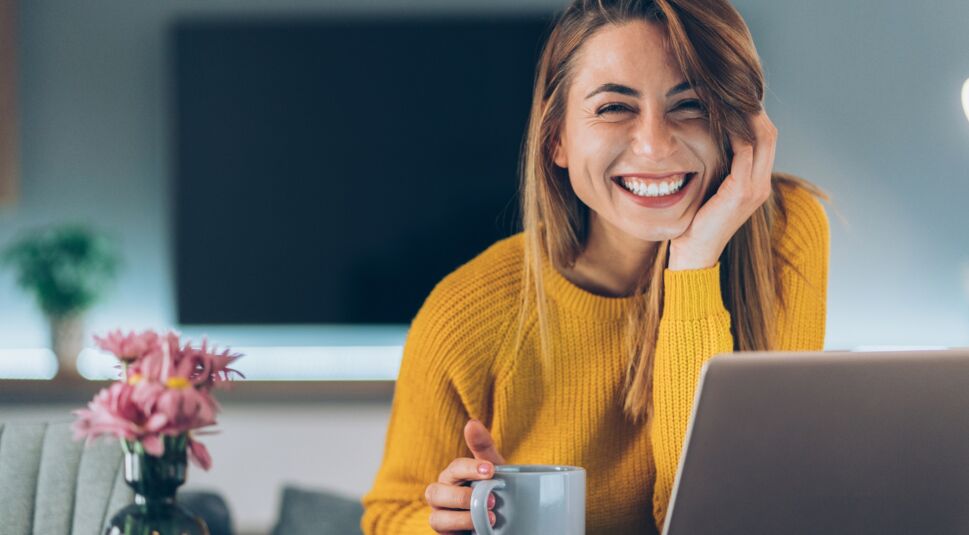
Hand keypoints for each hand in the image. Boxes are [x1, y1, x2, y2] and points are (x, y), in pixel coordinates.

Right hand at [426, 419, 505, 533]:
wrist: (501, 517)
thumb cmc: (492, 488)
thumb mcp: (492, 467)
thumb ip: (483, 446)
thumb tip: (472, 422)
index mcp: (451, 476)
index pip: (454, 468)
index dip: (471, 468)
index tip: (490, 470)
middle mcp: (440, 495)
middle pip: (435, 493)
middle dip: (462, 496)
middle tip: (491, 499)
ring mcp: (441, 516)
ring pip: (437, 518)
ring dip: (462, 518)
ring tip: (490, 518)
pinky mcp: (446, 534)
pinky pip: (444, 534)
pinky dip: (460, 530)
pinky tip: (480, 529)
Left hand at [668, 110, 777, 270]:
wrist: (693, 253)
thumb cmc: (694, 222)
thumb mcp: (709, 190)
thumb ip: (715, 169)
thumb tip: (703, 140)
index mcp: (756, 183)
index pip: (764, 138)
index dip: (752, 115)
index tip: (732, 95)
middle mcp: (761, 184)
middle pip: (769, 133)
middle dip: (752, 109)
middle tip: (732, 88)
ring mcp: (755, 188)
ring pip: (762, 138)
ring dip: (745, 115)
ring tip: (727, 95)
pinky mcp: (742, 192)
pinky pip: (745, 152)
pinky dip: (735, 132)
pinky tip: (720, 117)